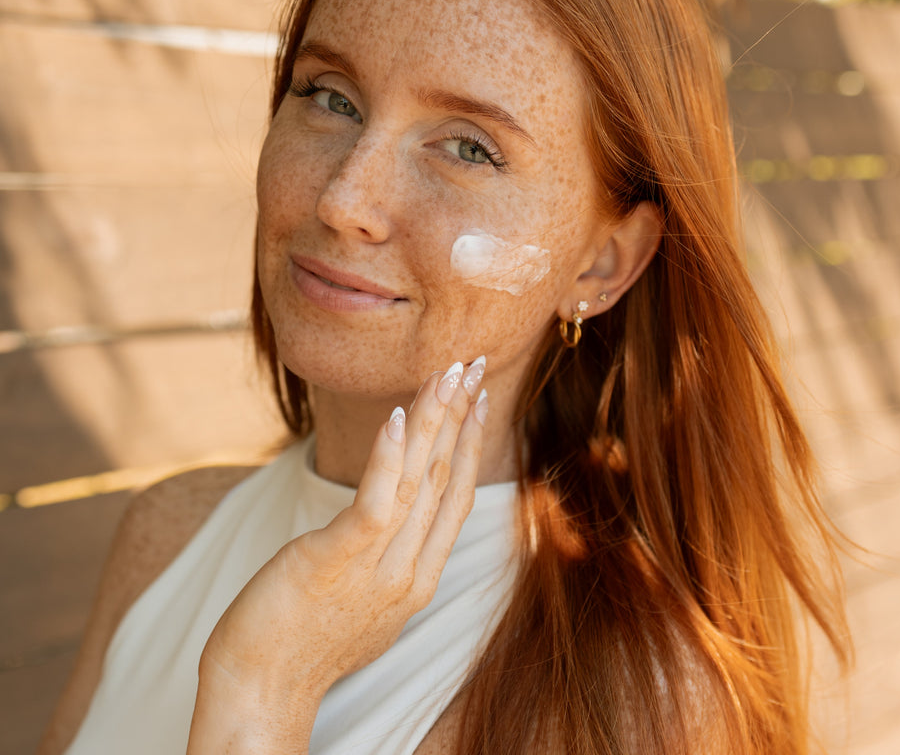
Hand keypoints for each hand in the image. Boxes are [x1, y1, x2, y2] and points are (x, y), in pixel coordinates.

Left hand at [186, 358, 488, 754]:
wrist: (261, 694)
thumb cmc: (302, 642)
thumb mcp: (363, 600)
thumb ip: (386, 556)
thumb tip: (388, 517)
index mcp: (419, 578)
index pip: (456, 496)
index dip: (470, 442)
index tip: (478, 400)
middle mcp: (409, 570)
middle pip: (445, 477)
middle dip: (462, 415)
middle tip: (473, 366)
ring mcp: (377, 567)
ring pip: (419, 480)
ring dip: (435, 420)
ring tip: (446, 374)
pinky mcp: (336, 560)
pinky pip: (376, 503)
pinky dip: (390, 458)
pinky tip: (398, 419)